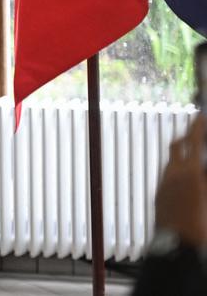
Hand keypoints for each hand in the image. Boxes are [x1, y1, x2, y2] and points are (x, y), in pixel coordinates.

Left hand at [154, 114, 206, 245]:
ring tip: (198, 159)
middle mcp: (172, 174)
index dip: (197, 127)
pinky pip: (170, 175)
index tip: (201, 115)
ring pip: (173, 161)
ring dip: (184, 155)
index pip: (193, 142)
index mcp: (188, 172)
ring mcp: (163, 183)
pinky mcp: (159, 194)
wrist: (176, 246)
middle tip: (198, 132)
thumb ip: (204, 177)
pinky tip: (190, 180)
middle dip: (188, 137)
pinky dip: (180, 170)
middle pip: (177, 146)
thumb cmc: (200, 224)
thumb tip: (200, 167)